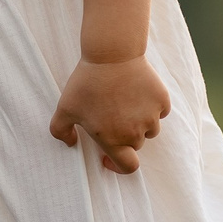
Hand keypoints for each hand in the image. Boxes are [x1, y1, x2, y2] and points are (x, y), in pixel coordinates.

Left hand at [48, 56, 169, 174]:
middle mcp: (136, 133)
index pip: (127, 167)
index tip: (109, 156)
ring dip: (140, 122)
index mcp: (114, 140)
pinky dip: (151, 106)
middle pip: (136, 144)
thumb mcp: (64, 108)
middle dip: (125, 136)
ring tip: (125, 103)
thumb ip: (60, 132)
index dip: (118, 166)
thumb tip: (71, 143)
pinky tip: (137, 92)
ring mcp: (152, 117)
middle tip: (111, 116)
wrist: (111, 54)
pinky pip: (160, 110)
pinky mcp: (162, 100)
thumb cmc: (86, 82)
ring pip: (150, 128)